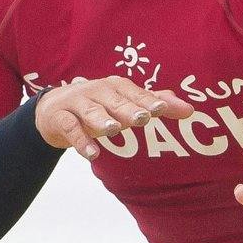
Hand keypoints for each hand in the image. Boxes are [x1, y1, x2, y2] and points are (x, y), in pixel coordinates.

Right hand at [32, 78, 200, 159]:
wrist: (54, 109)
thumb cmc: (99, 106)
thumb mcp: (125, 104)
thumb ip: (155, 104)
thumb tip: (189, 109)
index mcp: (117, 87)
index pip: (136, 94)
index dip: (148, 101)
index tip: (163, 108)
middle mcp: (98, 91)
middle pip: (115, 101)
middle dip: (129, 109)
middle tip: (143, 118)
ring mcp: (78, 103)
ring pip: (92, 111)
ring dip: (102, 119)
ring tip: (114, 129)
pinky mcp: (61, 118)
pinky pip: (71, 129)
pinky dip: (81, 141)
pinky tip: (92, 155)